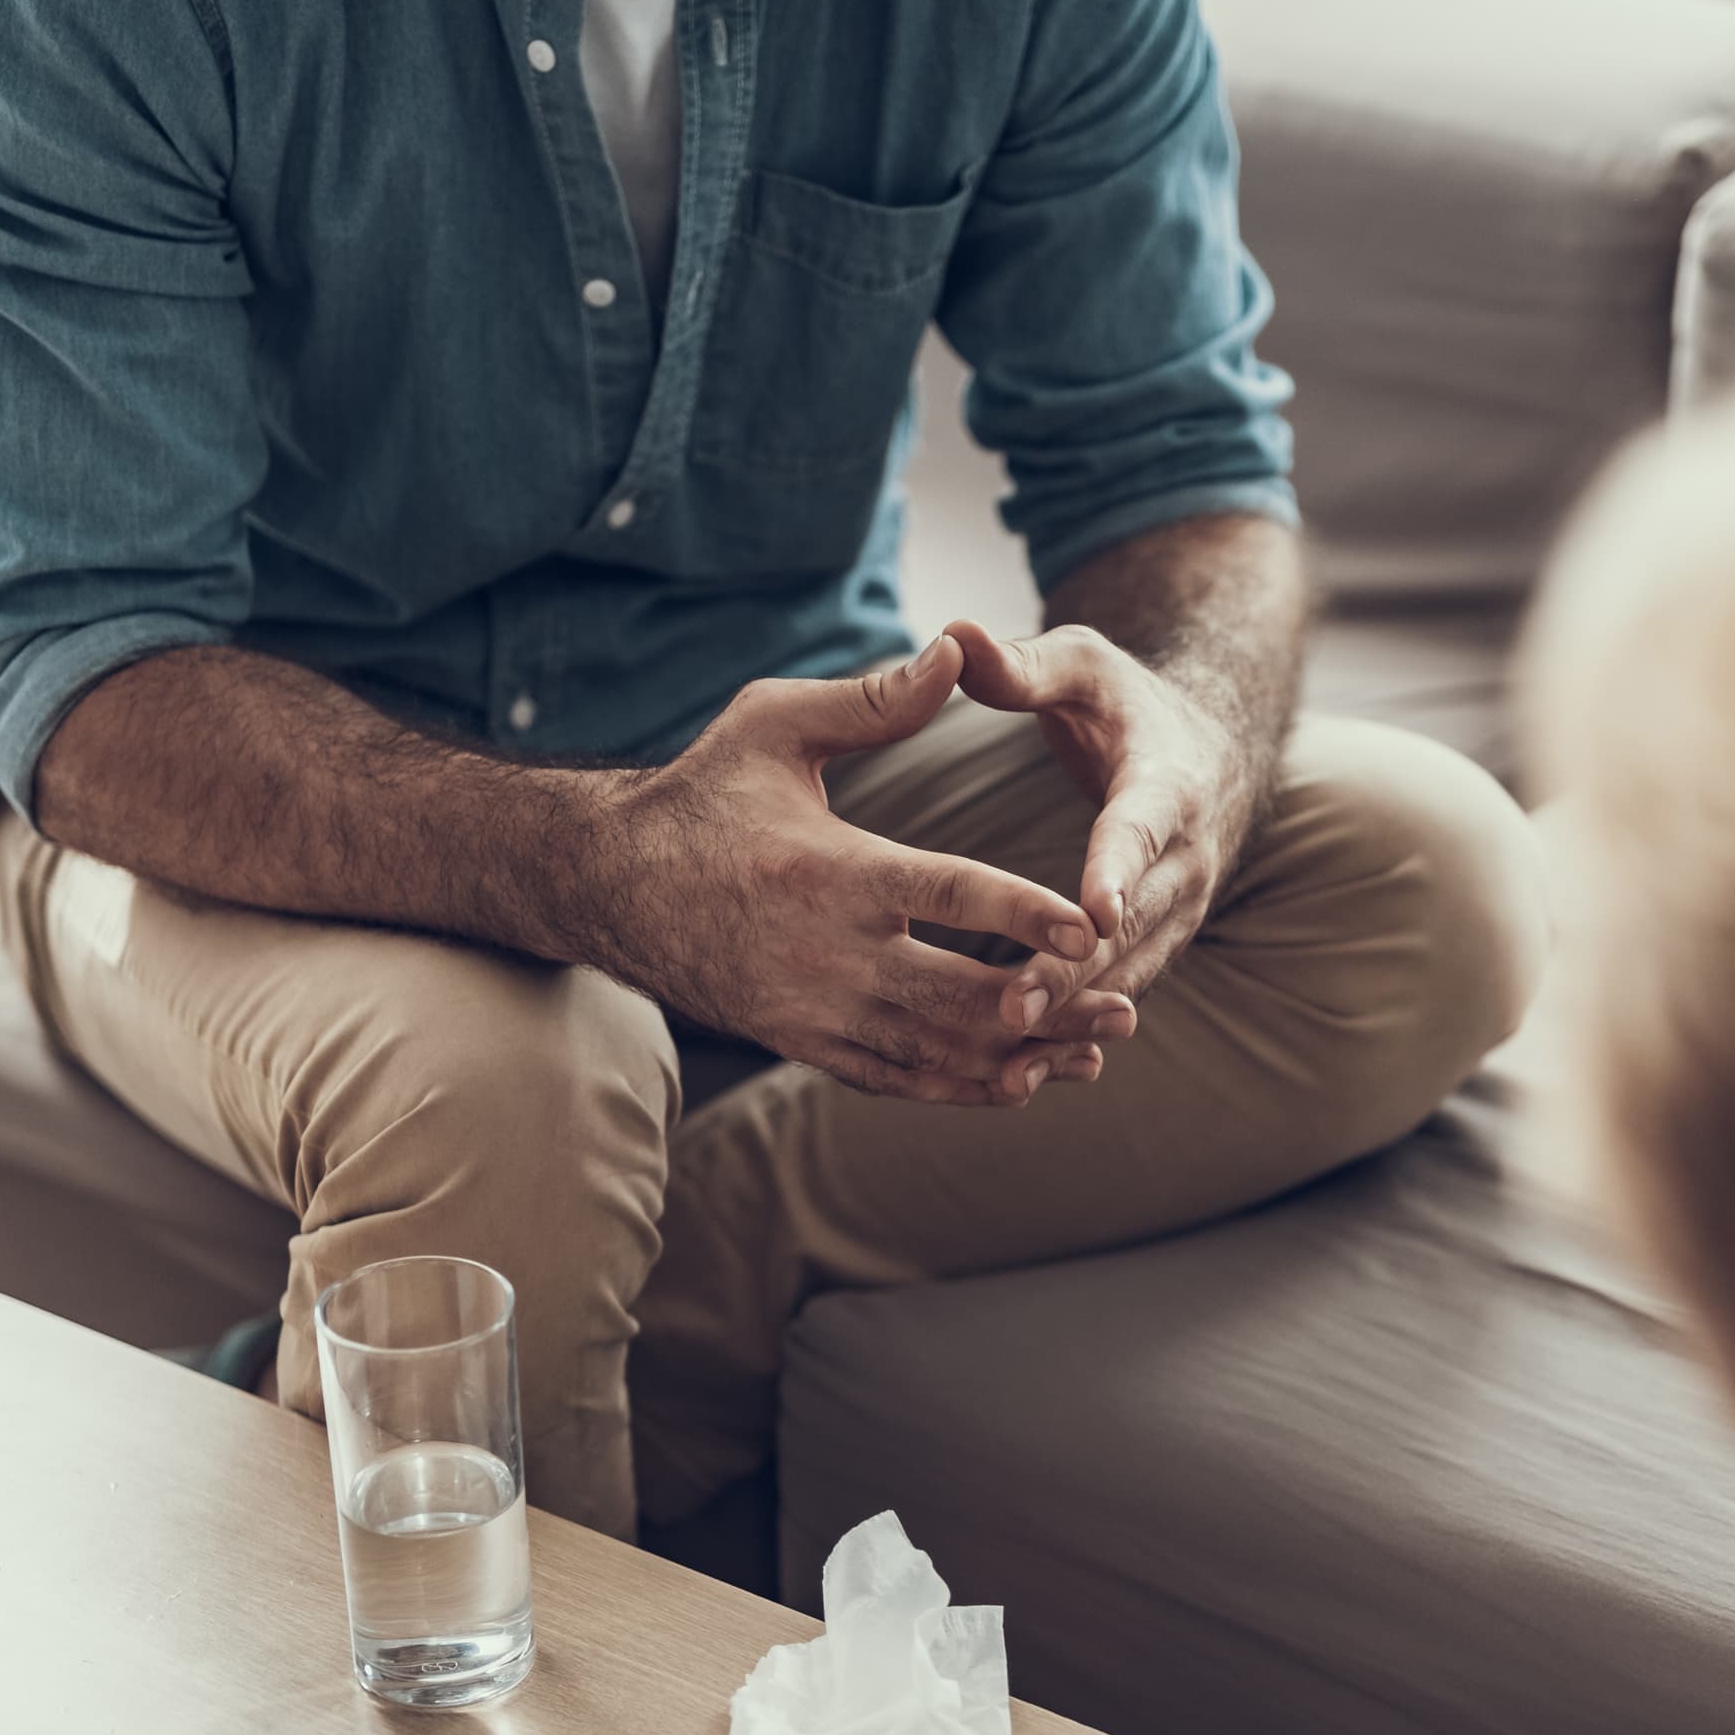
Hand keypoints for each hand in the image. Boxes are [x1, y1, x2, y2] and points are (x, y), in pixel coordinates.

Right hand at [592, 637, 1136, 1105]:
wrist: (609, 886)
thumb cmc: (701, 794)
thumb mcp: (771, 725)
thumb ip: (873, 700)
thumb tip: (957, 648)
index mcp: (830, 870)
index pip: (945, 894)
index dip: (1021, 913)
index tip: (1087, 926)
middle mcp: (826, 953)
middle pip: (960, 995)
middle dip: (1050, 1007)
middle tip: (1125, 1007)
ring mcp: (814, 1009)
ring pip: (938, 1050)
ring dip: (1023, 1057)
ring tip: (1097, 1051)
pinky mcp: (803, 1043)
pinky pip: (897, 1077)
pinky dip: (963, 1086)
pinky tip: (1024, 1081)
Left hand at [948, 618, 1259, 1037]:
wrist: (1204, 751)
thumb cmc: (1124, 701)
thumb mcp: (1080, 664)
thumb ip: (1021, 663)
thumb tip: (954, 635)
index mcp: (1167, 784)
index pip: (1140, 830)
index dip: (1117, 871)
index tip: (1093, 911)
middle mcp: (1185, 857)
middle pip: (1131, 921)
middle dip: (1077, 968)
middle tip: (1013, 1007)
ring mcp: (1178, 908)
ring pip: (1128, 971)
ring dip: (1073, 1015)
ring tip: (1011, 1058)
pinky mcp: (1159, 942)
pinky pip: (1120, 990)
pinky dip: (1077, 1028)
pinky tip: (1022, 1072)